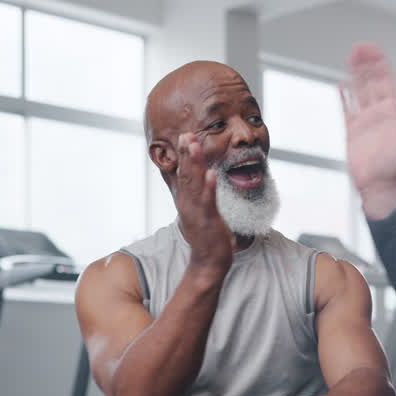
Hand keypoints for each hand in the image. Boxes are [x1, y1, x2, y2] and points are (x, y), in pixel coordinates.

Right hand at [174, 132, 233, 273]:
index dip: (184, 155)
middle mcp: (189, 203)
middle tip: (186, 134)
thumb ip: (199, 194)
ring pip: (194, 184)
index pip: (184, 173)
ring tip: (194, 146)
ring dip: (195, 163)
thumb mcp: (200, 210)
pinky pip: (208, 201)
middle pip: (186, 174)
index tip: (185, 136)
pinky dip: (209, 187)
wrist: (209, 261)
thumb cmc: (207, 235)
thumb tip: (202, 178)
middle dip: (187, 154)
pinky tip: (211, 174)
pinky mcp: (208, 220)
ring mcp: (197, 211)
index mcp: (187, 200)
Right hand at [341, 43, 395, 219]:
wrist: (378, 184)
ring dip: (355, 74)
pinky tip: (341, 85)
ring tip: (350, 57)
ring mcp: (364, 119)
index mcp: (392, 111)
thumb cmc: (395, 164)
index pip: (386, 81)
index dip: (379, 64)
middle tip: (359, 47)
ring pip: (358, 90)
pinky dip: (344, 97)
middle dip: (365, 63)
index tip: (372, 49)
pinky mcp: (352, 130)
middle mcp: (378, 112)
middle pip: (370, 81)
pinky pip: (347, 109)